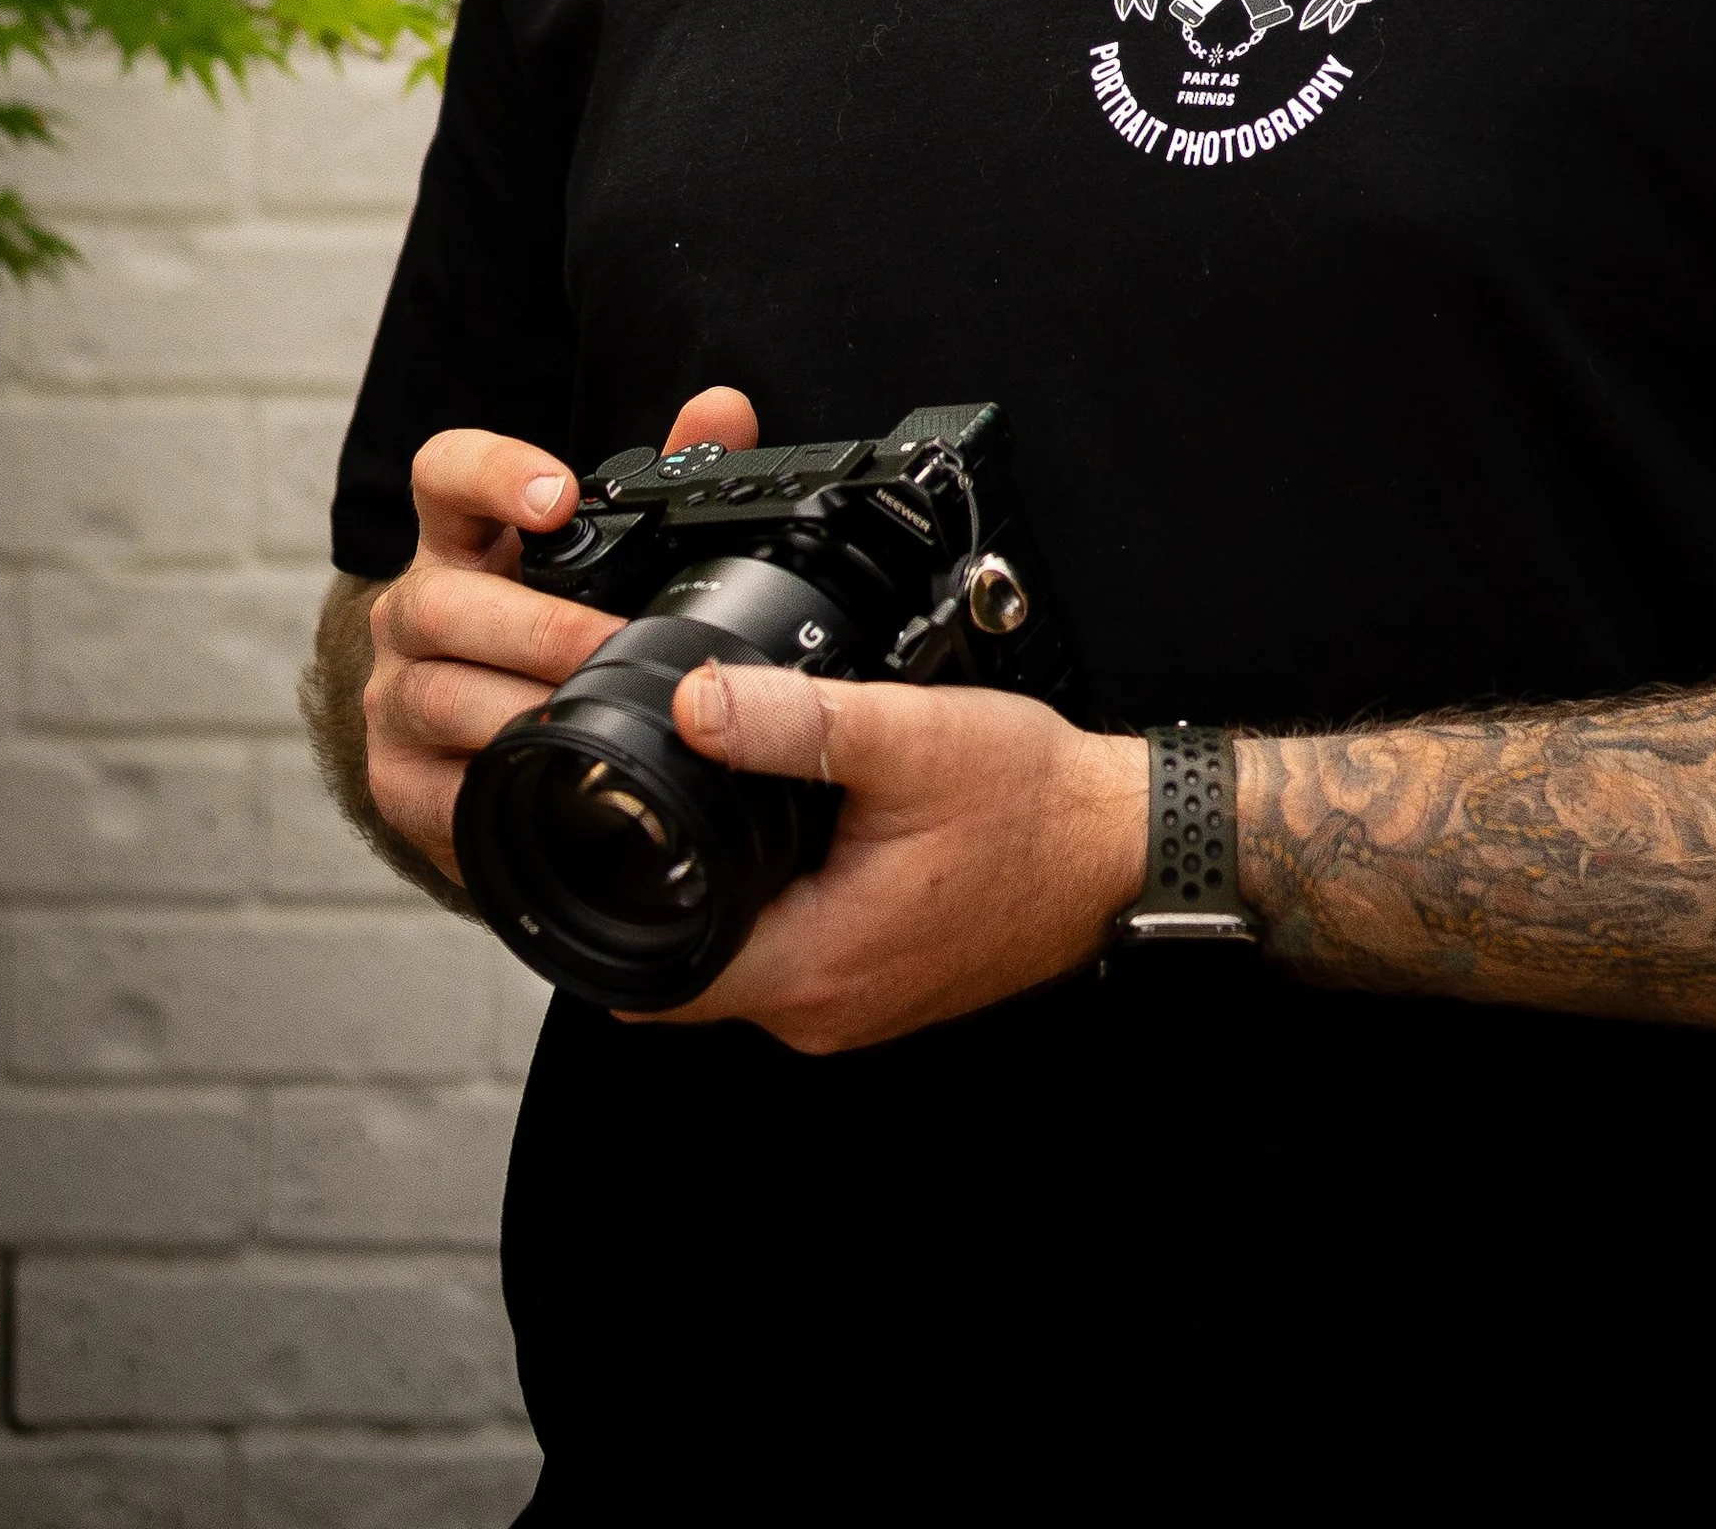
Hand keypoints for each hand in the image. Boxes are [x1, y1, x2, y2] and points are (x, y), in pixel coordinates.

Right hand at [366, 383, 755, 881]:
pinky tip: (554, 782)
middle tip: (616, 643)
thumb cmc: (555, 638)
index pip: (444, 473)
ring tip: (600, 716)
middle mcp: (414, 610)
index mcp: (461, 540)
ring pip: (437, 692)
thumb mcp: (605, 559)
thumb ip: (665, 477)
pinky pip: (436, 785)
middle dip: (540, 627)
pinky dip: (498, 781)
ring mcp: (394, 696)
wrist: (495, 754)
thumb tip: (726, 409)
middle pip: (443, 600)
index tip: (560, 495)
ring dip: (525, 706)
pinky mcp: (397, 782)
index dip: (493, 472)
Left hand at [630, 664, 1149, 1054]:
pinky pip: (793, 952)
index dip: (601, 913)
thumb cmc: (1037, 804)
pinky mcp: (881, 983)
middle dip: (658, 890)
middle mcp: (825, 1009)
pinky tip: (794, 836)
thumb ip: (794, 723)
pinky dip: (773, 902)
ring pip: (739, 960)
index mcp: (815, 966)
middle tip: (655, 800)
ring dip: (719, 896)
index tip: (590, 839)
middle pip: (686, 968)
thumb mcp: (909, 740)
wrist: (1125, 845)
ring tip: (722, 808)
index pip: (653, 977)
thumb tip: (693, 705)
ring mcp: (856, 1005)